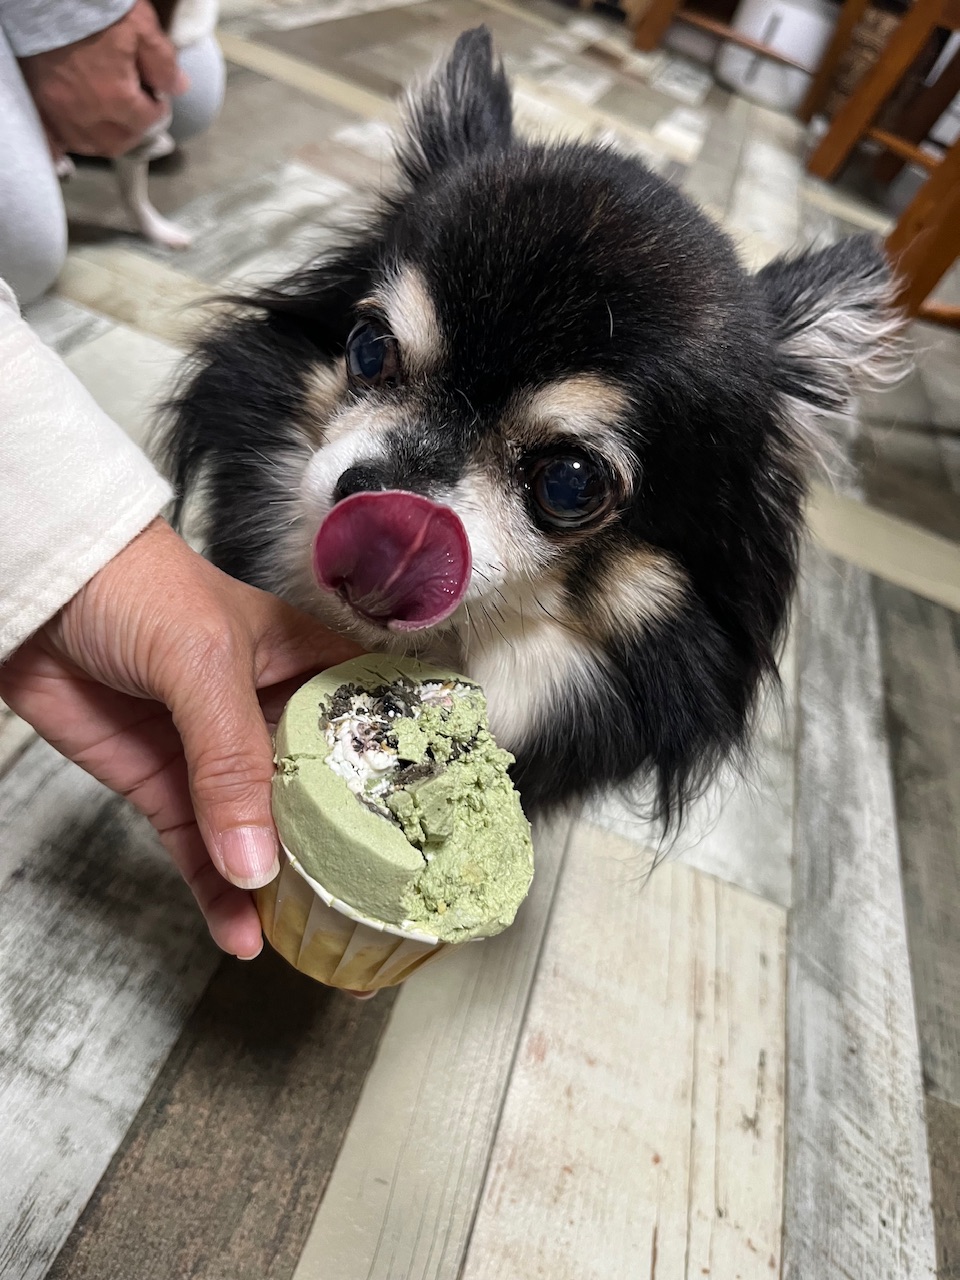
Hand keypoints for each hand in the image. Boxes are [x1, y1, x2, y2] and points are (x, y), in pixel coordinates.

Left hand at [0, 519, 359, 958]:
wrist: (39, 592)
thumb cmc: (137, 586)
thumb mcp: (205, 660)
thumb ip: (232, 759)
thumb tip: (256, 863)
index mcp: (307, 666)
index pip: (369, 728)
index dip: (401, 778)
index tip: (434, 835)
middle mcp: (273, 715)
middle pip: (322, 796)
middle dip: (346, 853)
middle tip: (376, 913)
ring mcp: (216, 758)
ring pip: (261, 833)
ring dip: (283, 886)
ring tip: (312, 939)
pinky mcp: (164, 789)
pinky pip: (199, 852)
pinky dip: (218, 895)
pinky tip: (242, 932)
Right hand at [19, 0, 188, 158]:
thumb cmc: (95, 9)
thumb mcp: (141, 28)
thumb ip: (163, 63)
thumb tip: (179, 88)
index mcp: (115, 98)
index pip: (147, 121)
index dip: (157, 109)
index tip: (156, 98)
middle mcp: (85, 113)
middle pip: (118, 141)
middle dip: (133, 130)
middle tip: (138, 113)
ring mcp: (57, 110)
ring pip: (88, 144)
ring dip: (105, 138)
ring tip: (113, 122)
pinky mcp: (38, 102)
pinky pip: (55, 139)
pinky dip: (68, 140)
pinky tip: (78, 132)